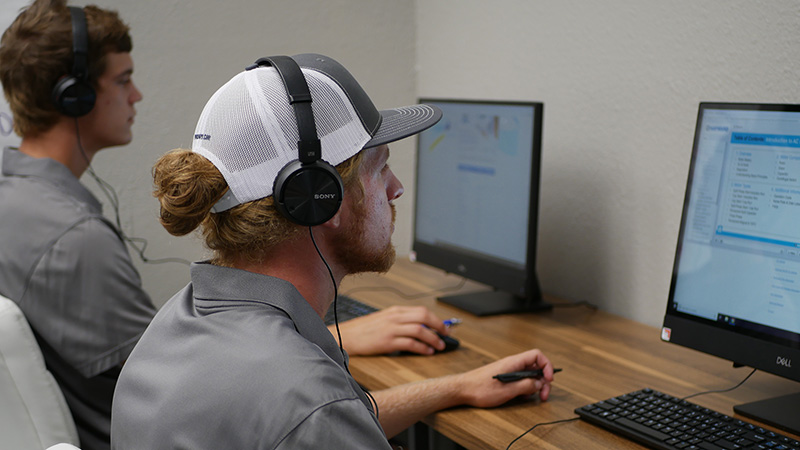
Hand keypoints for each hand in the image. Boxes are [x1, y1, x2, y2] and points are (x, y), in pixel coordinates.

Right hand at [328, 305, 449, 355]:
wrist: (346, 337)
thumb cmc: (363, 331)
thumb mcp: (383, 319)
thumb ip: (400, 321)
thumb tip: (420, 327)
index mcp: (395, 311)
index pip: (422, 311)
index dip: (436, 319)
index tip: (444, 327)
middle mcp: (394, 317)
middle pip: (424, 317)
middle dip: (439, 326)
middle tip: (447, 335)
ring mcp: (391, 329)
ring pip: (420, 331)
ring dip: (433, 339)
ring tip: (439, 346)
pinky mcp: (387, 342)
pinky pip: (410, 344)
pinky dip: (422, 348)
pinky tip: (427, 352)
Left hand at [454, 349, 553, 407]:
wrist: (462, 389)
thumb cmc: (479, 388)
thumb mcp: (507, 391)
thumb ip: (525, 386)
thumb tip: (539, 383)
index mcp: (513, 362)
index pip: (537, 355)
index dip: (546, 366)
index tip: (549, 379)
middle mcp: (512, 364)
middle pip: (535, 367)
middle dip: (542, 380)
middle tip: (543, 395)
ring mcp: (508, 370)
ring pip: (528, 374)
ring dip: (534, 385)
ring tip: (534, 396)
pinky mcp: (504, 377)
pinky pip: (520, 380)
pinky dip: (525, 387)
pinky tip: (522, 396)